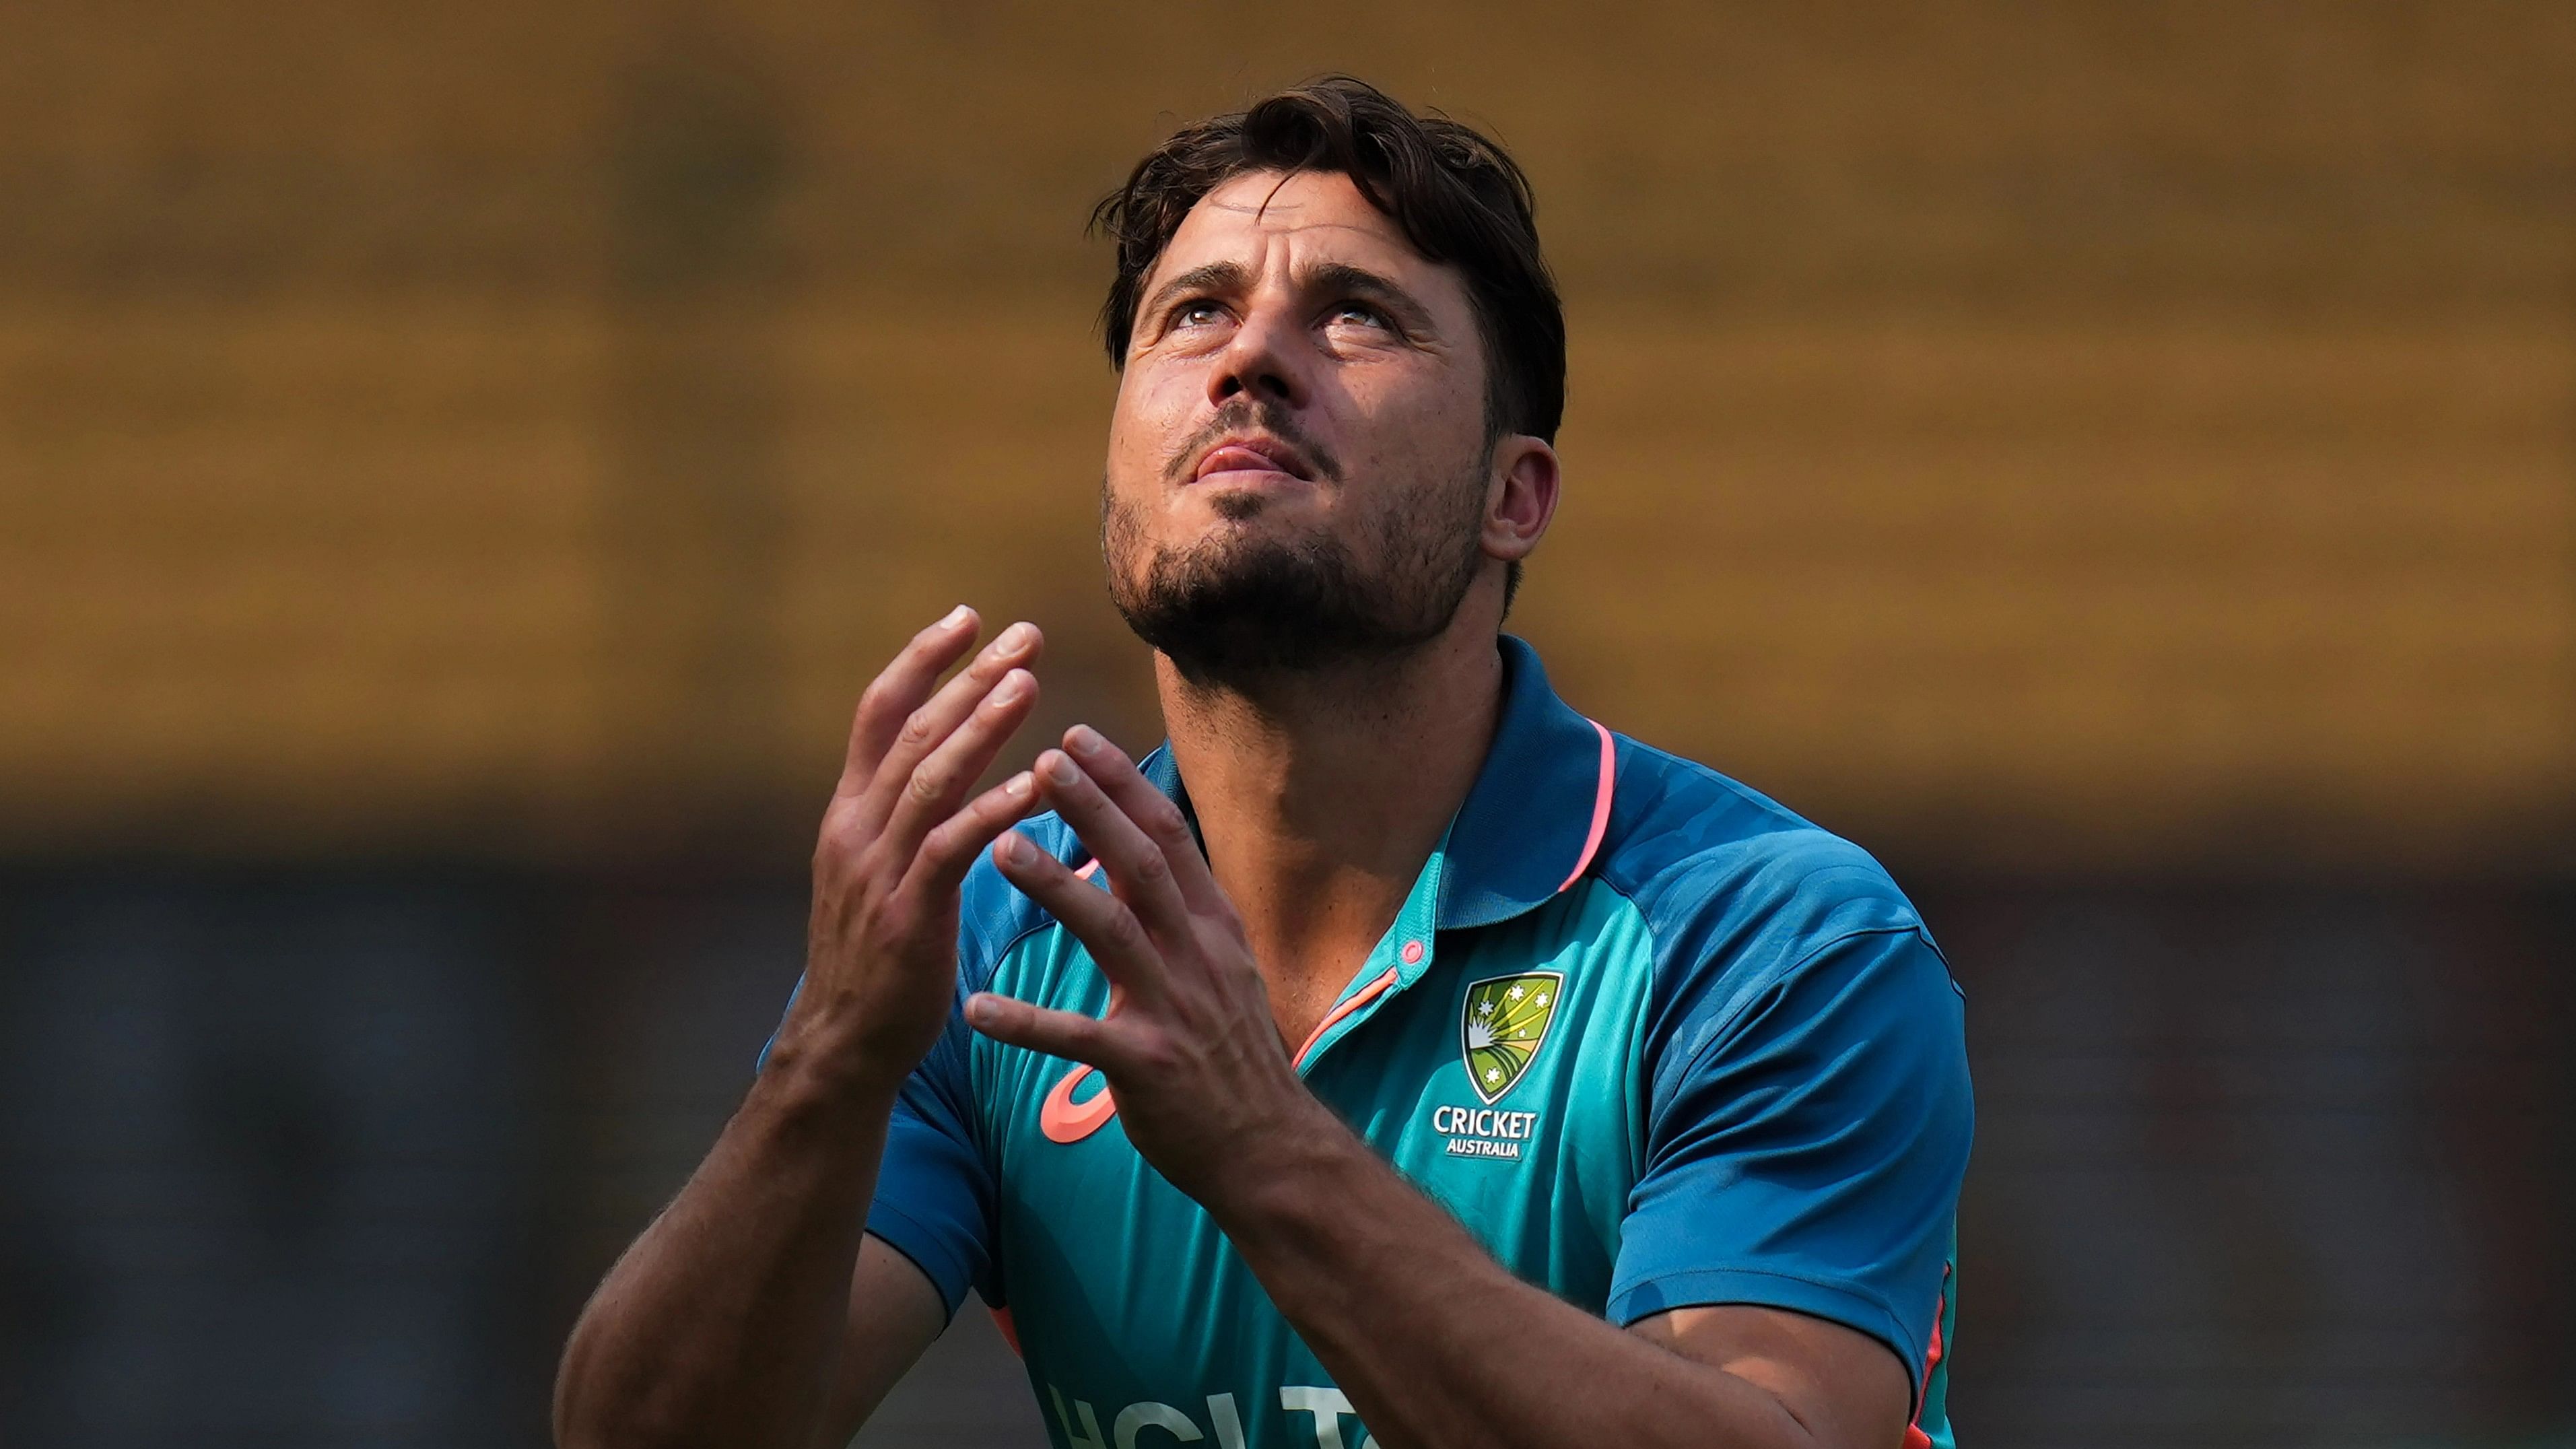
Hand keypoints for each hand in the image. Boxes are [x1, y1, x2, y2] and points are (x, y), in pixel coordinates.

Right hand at [769, 607, 1046, 1100]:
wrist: (843, 1044)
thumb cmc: (877, 959)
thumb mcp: (878, 873)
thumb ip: (903, 819)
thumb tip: (945, 766)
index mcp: (850, 813)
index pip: (880, 713)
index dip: (921, 660)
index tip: (966, 617)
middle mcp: (856, 828)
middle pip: (911, 730)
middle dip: (967, 677)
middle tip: (1022, 635)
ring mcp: (876, 869)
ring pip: (928, 778)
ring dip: (981, 726)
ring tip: (1027, 682)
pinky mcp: (904, 913)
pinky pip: (950, 848)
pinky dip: (992, 810)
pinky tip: (1034, 785)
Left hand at [963, 725, 1331, 1202]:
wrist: (1269, 1147)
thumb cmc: (1233, 1056)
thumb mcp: (1223, 969)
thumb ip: (1181, 913)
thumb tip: (1137, 852)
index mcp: (1212, 927)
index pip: (1168, 837)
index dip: (1122, 785)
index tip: (1077, 737)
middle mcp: (1197, 956)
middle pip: (1141, 865)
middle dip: (1091, 808)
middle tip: (1038, 759)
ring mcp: (1174, 1009)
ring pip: (1112, 933)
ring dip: (1056, 886)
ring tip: (1000, 847)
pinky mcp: (1147, 1066)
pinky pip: (1077, 1038)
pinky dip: (1027, 1023)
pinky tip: (975, 1010)